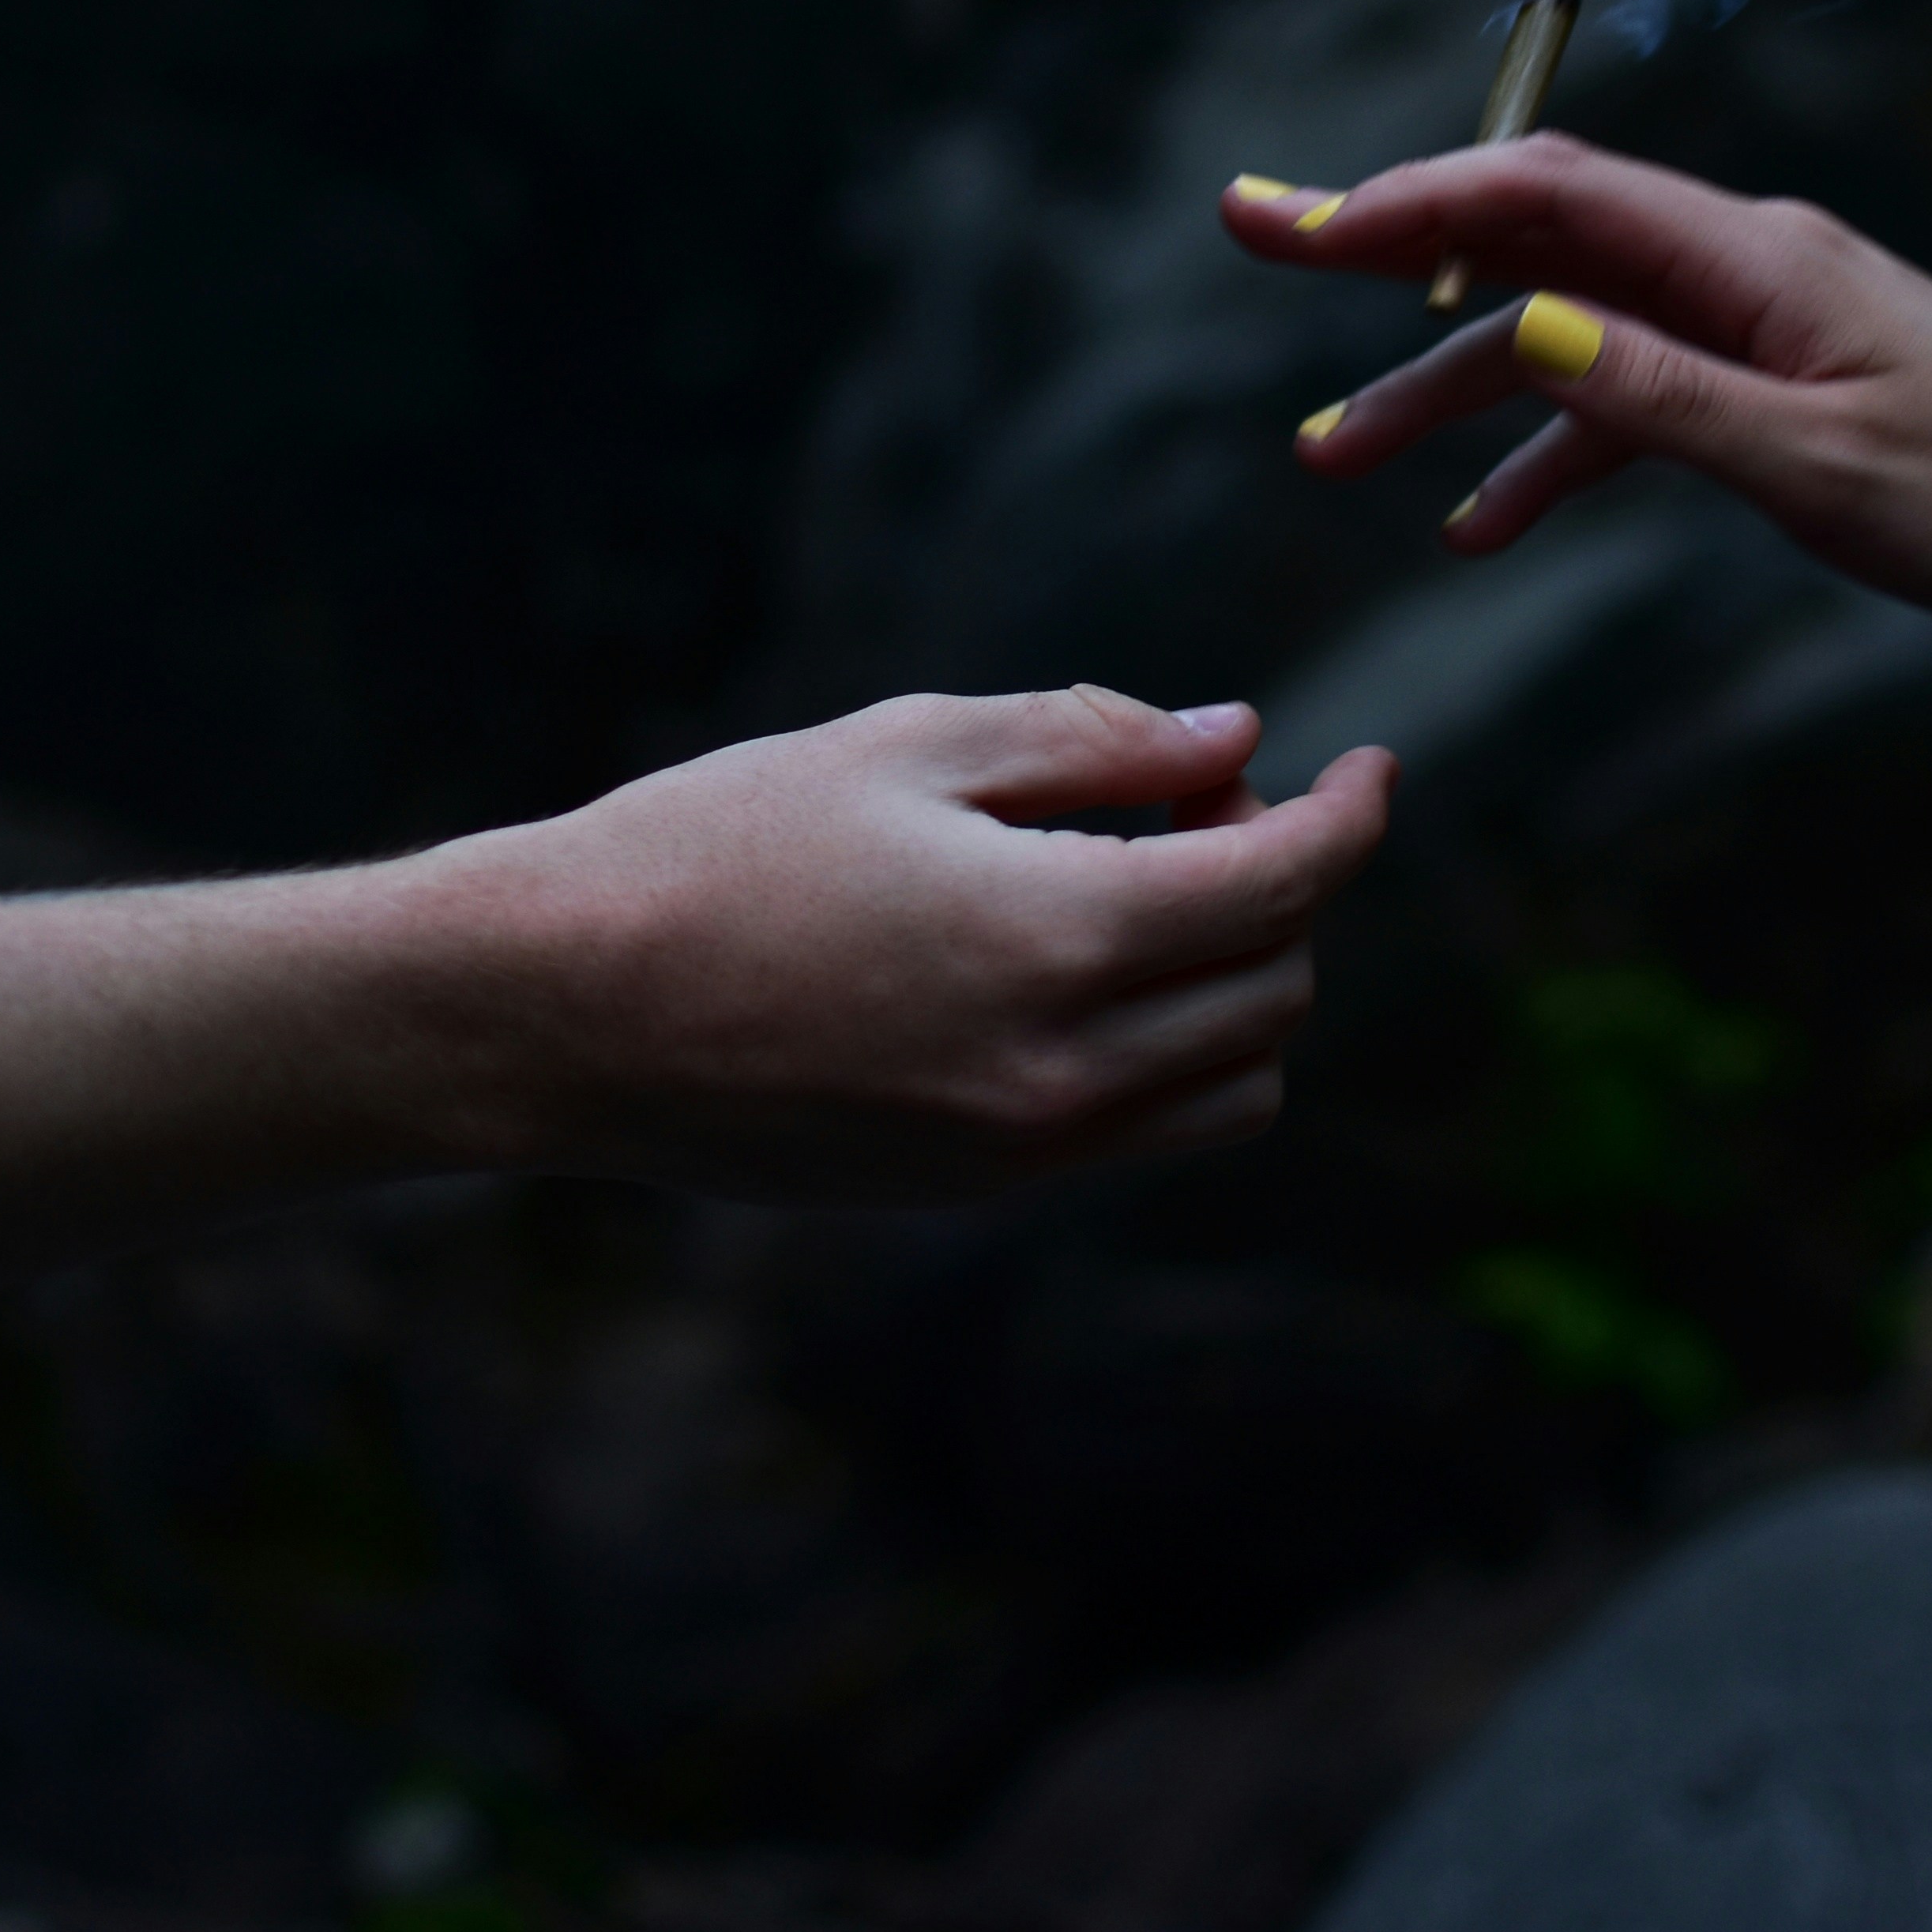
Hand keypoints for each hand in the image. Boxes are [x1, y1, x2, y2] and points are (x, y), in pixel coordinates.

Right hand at [439, 689, 1399, 1202]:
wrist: (562, 1010)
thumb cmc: (717, 847)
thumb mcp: (908, 747)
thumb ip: (1092, 741)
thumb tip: (1232, 741)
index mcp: (1055, 938)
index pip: (1283, 885)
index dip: (1350, 814)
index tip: (1369, 763)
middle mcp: (1062, 1070)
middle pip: (1278, 987)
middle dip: (1283, 886)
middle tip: (1201, 804)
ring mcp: (1022, 1149)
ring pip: (1235, 1084)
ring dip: (1242, 984)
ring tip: (1149, 890)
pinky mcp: (977, 1190)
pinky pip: (1147, 1134)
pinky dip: (1172, 1055)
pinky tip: (1086, 971)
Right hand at [1221, 140, 1931, 625]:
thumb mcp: (1816, 469)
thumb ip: (1654, 396)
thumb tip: (1512, 327)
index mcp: (1749, 260)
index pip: (1539, 198)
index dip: (1403, 202)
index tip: (1287, 223)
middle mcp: (1741, 266)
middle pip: (1530, 240)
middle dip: (1389, 254)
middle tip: (1255, 242)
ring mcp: (1757, 324)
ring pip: (1565, 332)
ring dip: (1448, 387)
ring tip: (1332, 453)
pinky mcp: (1778, 388)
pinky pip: (1630, 400)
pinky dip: (1548, 451)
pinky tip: (1479, 528)